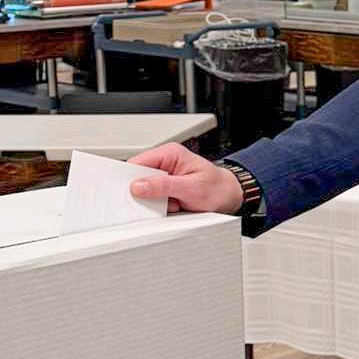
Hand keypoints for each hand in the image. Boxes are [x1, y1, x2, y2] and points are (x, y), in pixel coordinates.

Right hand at [128, 143, 243, 214]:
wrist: (229, 197)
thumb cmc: (217, 189)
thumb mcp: (191, 189)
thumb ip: (164, 187)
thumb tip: (138, 186)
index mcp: (170, 153)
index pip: (137, 162)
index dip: (129, 178)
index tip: (128, 193)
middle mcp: (165, 161)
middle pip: (138, 176)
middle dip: (146, 193)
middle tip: (163, 201)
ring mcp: (165, 174)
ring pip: (144, 190)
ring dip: (156, 201)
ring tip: (175, 203)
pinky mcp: (166, 186)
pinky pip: (154, 197)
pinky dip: (161, 205)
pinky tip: (175, 205)